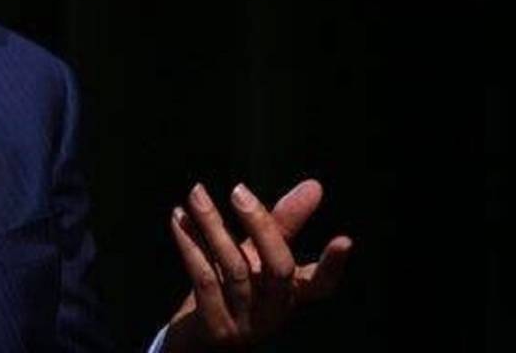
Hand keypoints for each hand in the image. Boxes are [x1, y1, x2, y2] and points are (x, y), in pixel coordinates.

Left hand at [161, 179, 351, 350]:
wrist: (196, 340)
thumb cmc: (233, 290)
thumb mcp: (258, 257)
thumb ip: (281, 224)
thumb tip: (314, 185)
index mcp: (289, 295)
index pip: (321, 285)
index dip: (334, 266)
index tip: (345, 240)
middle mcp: (273, 312)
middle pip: (278, 268)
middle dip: (260, 225)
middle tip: (238, 190)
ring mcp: (245, 322)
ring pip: (235, 269)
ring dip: (213, 225)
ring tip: (197, 193)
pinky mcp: (214, 325)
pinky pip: (204, 278)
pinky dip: (190, 244)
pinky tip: (178, 218)